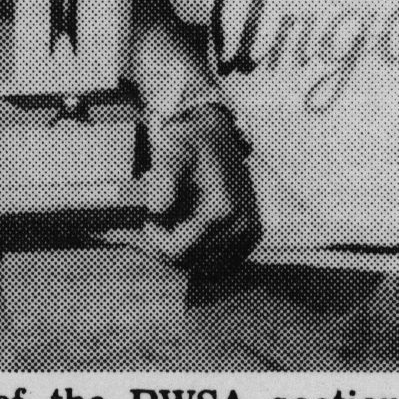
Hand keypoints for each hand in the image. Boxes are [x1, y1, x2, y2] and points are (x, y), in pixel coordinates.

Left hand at [143, 103, 260, 277]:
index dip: (155, 239)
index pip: (179, 250)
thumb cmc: (190, 140)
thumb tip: (158, 211)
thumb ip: (164, 179)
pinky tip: (187, 232)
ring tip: (171, 223)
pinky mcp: (250, 237)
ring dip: (183, 250)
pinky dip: (200, 253)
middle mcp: (241, 227)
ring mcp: (248, 234)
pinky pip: (219, 264)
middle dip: (166, 245)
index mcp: (221, 210)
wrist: (216, 133)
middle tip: (154, 221)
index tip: (148, 219)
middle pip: (189, 262)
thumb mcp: (171, 149)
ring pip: (203, 266)